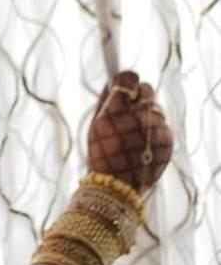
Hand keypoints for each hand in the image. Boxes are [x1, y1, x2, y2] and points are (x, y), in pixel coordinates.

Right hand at [87, 70, 172, 192]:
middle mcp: (139, 117)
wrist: (118, 186)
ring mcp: (157, 129)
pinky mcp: (167, 140)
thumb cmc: (102, 152)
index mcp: (117, 111)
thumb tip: (116, 80)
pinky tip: (143, 143)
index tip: (123, 85)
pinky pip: (162, 125)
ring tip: (135, 132)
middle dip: (138, 95)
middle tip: (130, 107)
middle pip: (147, 90)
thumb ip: (107, 98)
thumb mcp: (97, 123)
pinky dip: (154, 130)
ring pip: (155, 108)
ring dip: (146, 115)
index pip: (129, 78)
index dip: (126, 81)